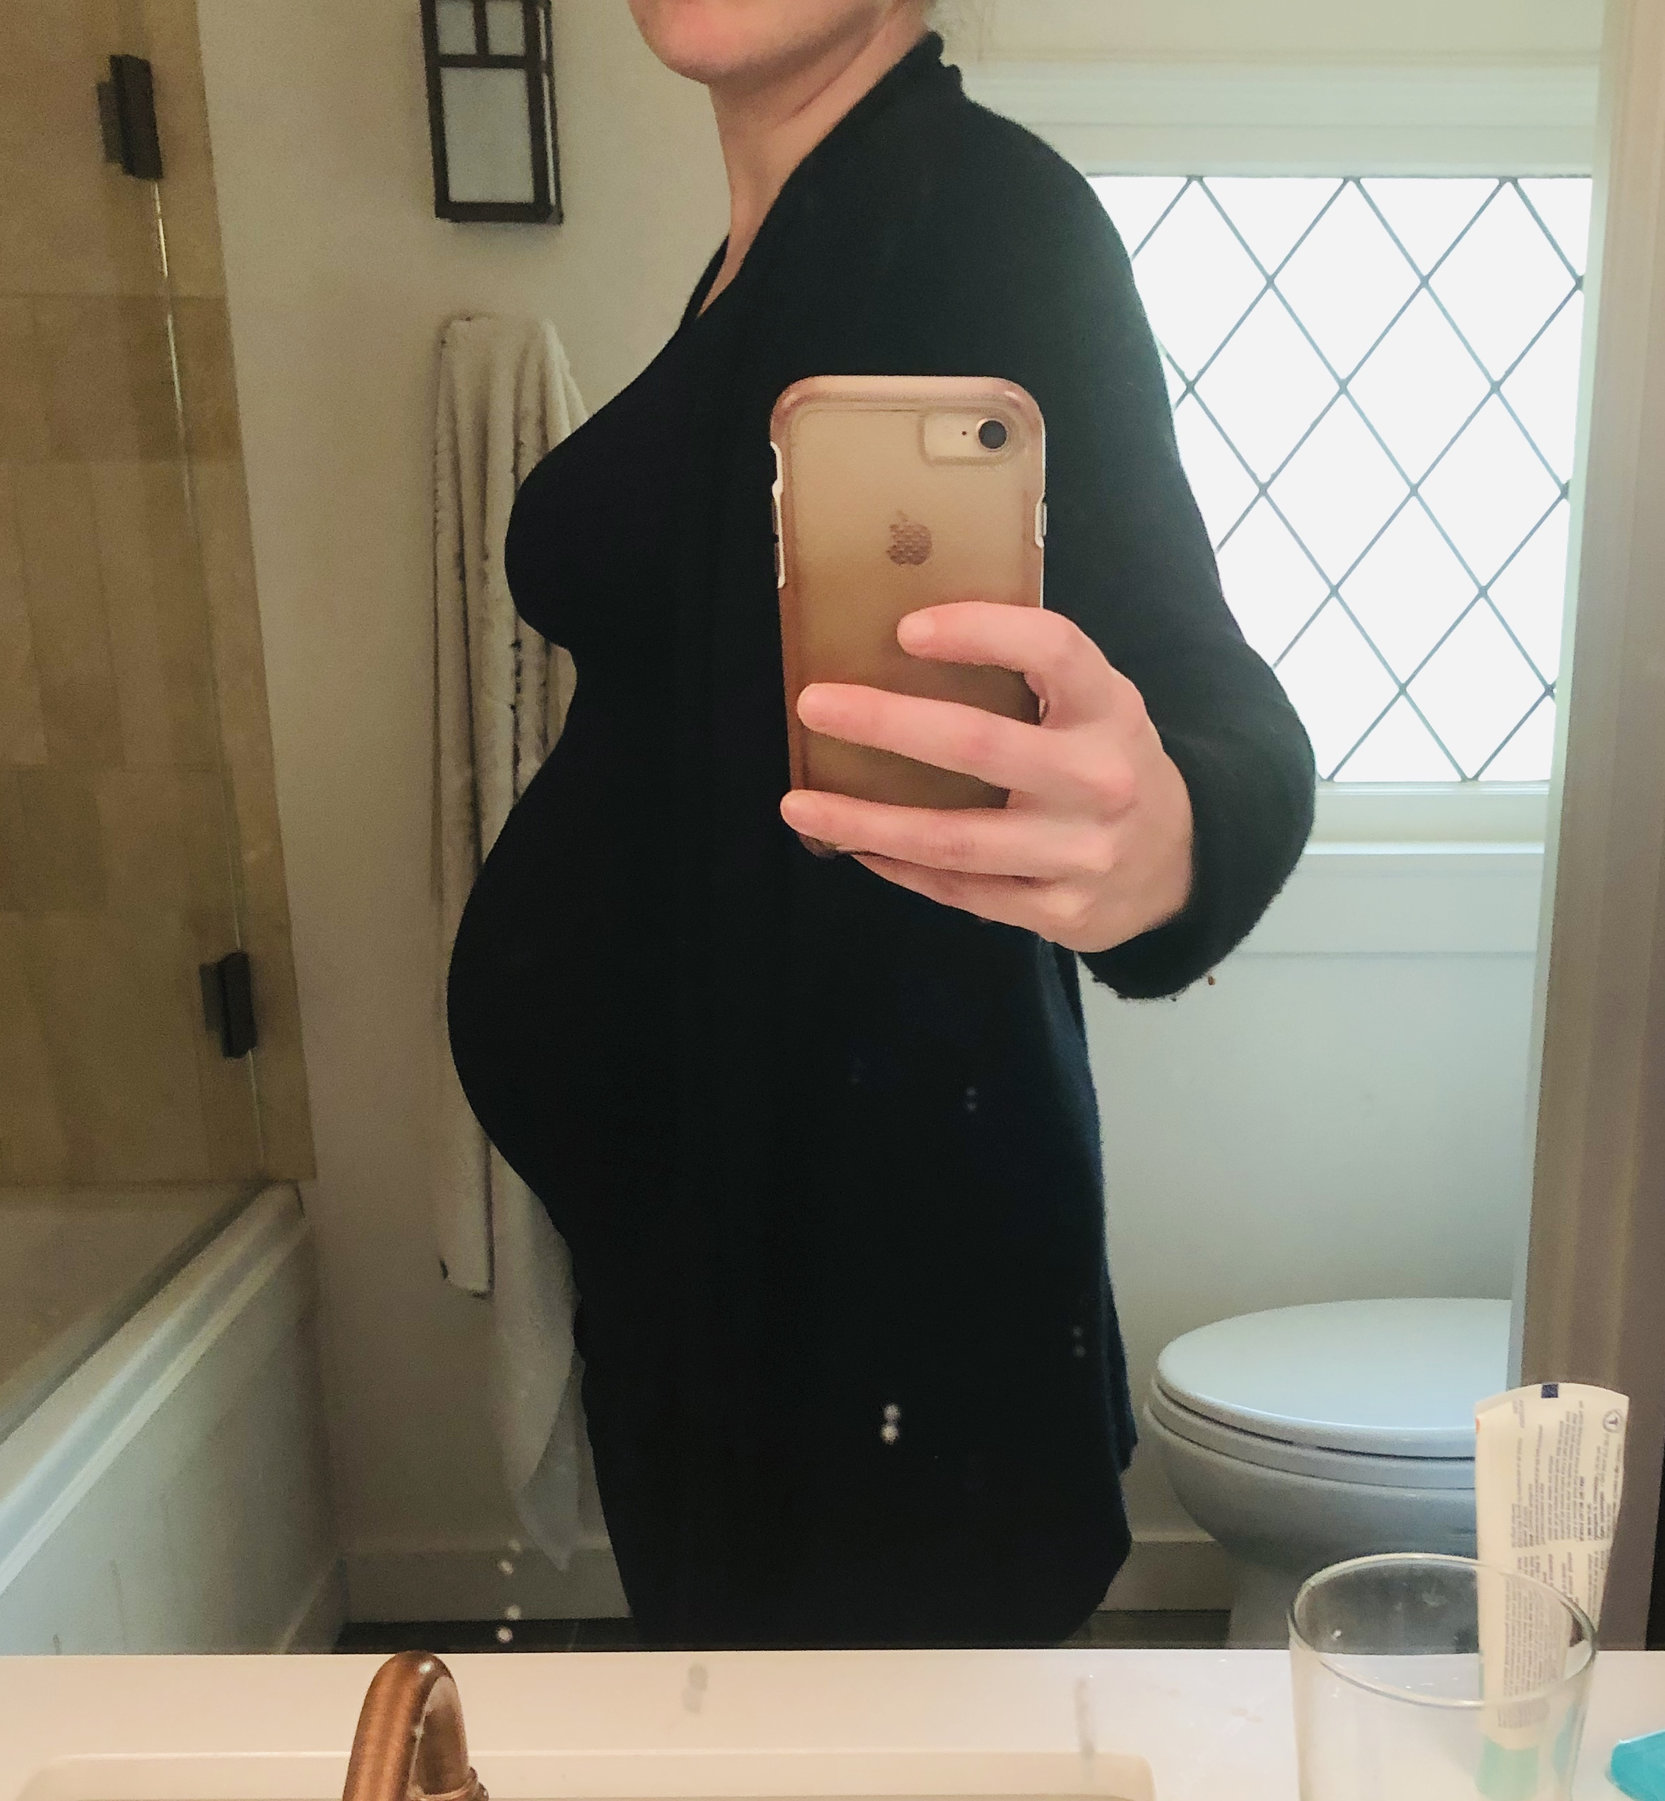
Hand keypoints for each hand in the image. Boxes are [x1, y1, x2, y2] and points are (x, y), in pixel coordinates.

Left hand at [777, 602, 1194, 953]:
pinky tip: (856, 847)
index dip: (980, 630)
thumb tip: (905, 644)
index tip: (906, 630)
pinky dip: (899, 867)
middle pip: (980, 745)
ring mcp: (1080, 853)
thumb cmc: (1107, 763)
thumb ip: (1033, 679)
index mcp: (1110, 708)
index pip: (1052, 650)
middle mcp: (1100, 778)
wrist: (1179, 866)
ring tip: (798, 804)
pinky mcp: (1059, 911)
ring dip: (865, 821)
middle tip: (814, 705)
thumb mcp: (1097, 707)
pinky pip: (961, 889)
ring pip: (953, 838)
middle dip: (887, 723)